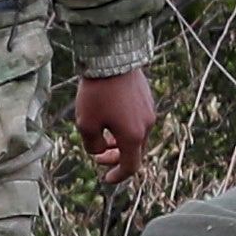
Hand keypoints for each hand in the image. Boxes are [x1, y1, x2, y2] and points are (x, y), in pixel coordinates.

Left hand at [75, 68, 156, 183]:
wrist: (112, 57)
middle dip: (115, 157)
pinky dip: (125, 128)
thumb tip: (99, 150)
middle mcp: (146, 126)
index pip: (130, 166)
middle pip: (134, 152)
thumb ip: (92, 145)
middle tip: (98, 156)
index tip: (106, 178)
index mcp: (133, 136)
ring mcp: (149, 111)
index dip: (118, 176)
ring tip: (102, 136)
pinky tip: (110, 118)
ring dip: (120, 142)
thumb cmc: (97, 92)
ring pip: (136, 136)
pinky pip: (138, 121)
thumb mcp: (86, 124)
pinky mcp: (147, 99)